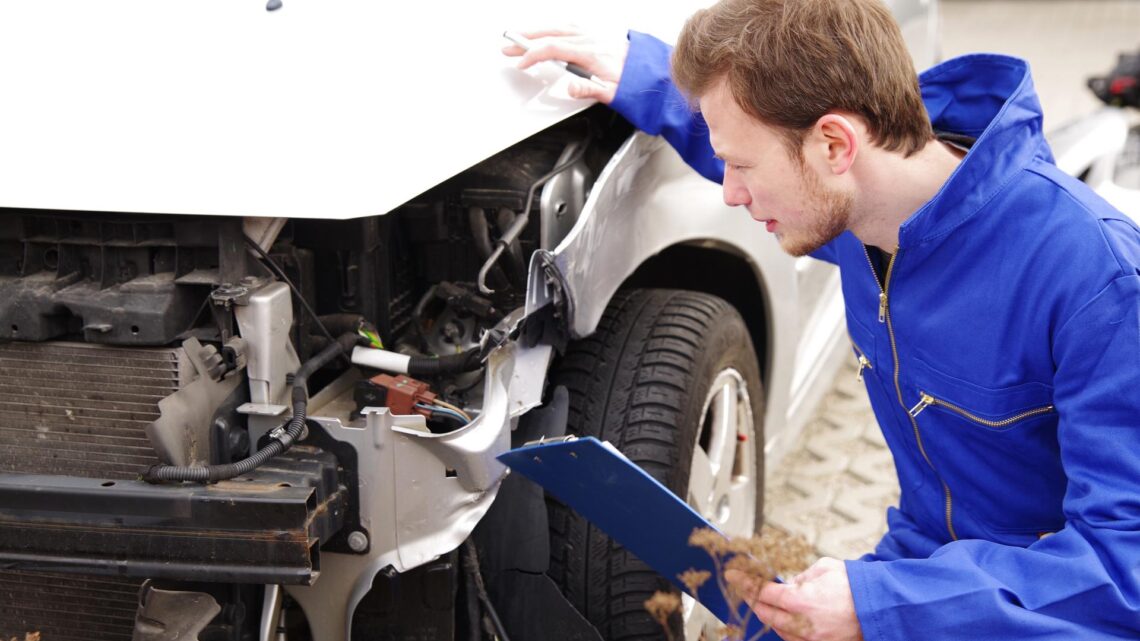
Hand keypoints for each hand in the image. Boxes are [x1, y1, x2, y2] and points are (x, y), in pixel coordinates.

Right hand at [501, 28, 627, 103]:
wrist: (651, 73)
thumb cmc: (633, 82)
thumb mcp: (612, 92)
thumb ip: (588, 90)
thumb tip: (570, 88)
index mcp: (591, 53)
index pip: (554, 48)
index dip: (533, 55)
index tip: (521, 63)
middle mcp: (591, 40)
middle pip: (551, 34)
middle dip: (526, 41)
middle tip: (508, 47)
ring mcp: (594, 35)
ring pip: (559, 28)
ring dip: (538, 32)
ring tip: (521, 38)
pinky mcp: (597, 36)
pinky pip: (569, 27)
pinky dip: (553, 29)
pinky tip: (548, 33)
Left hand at [726, 558, 862, 640]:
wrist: (883, 608)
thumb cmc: (855, 586)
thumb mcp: (824, 568)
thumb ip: (801, 576)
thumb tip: (787, 583)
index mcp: (801, 600)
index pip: (762, 592)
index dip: (744, 582)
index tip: (733, 575)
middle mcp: (803, 624)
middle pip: (765, 614)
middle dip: (752, 600)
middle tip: (745, 590)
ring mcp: (812, 640)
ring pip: (778, 631)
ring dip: (769, 617)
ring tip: (765, 604)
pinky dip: (786, 630)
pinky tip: (785, 620)